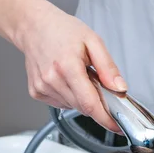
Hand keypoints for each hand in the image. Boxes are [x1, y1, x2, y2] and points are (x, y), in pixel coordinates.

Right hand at [16, 1, 126, 131]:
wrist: (33, 26)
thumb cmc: (62, 30)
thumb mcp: (93, 41)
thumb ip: (108, 67)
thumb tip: (120, 89)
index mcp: (68, 66)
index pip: (90, 104)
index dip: (105, 118)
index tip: (117, 126)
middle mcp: (52, 79)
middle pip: (83, 108)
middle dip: (95, 101)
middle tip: (94, 80)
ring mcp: (42, 88)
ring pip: (73, 107)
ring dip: (81, 97)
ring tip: (77, 75)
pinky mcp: (36, 92)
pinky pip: (61, 103)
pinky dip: (69, 96)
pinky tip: (65, 79)